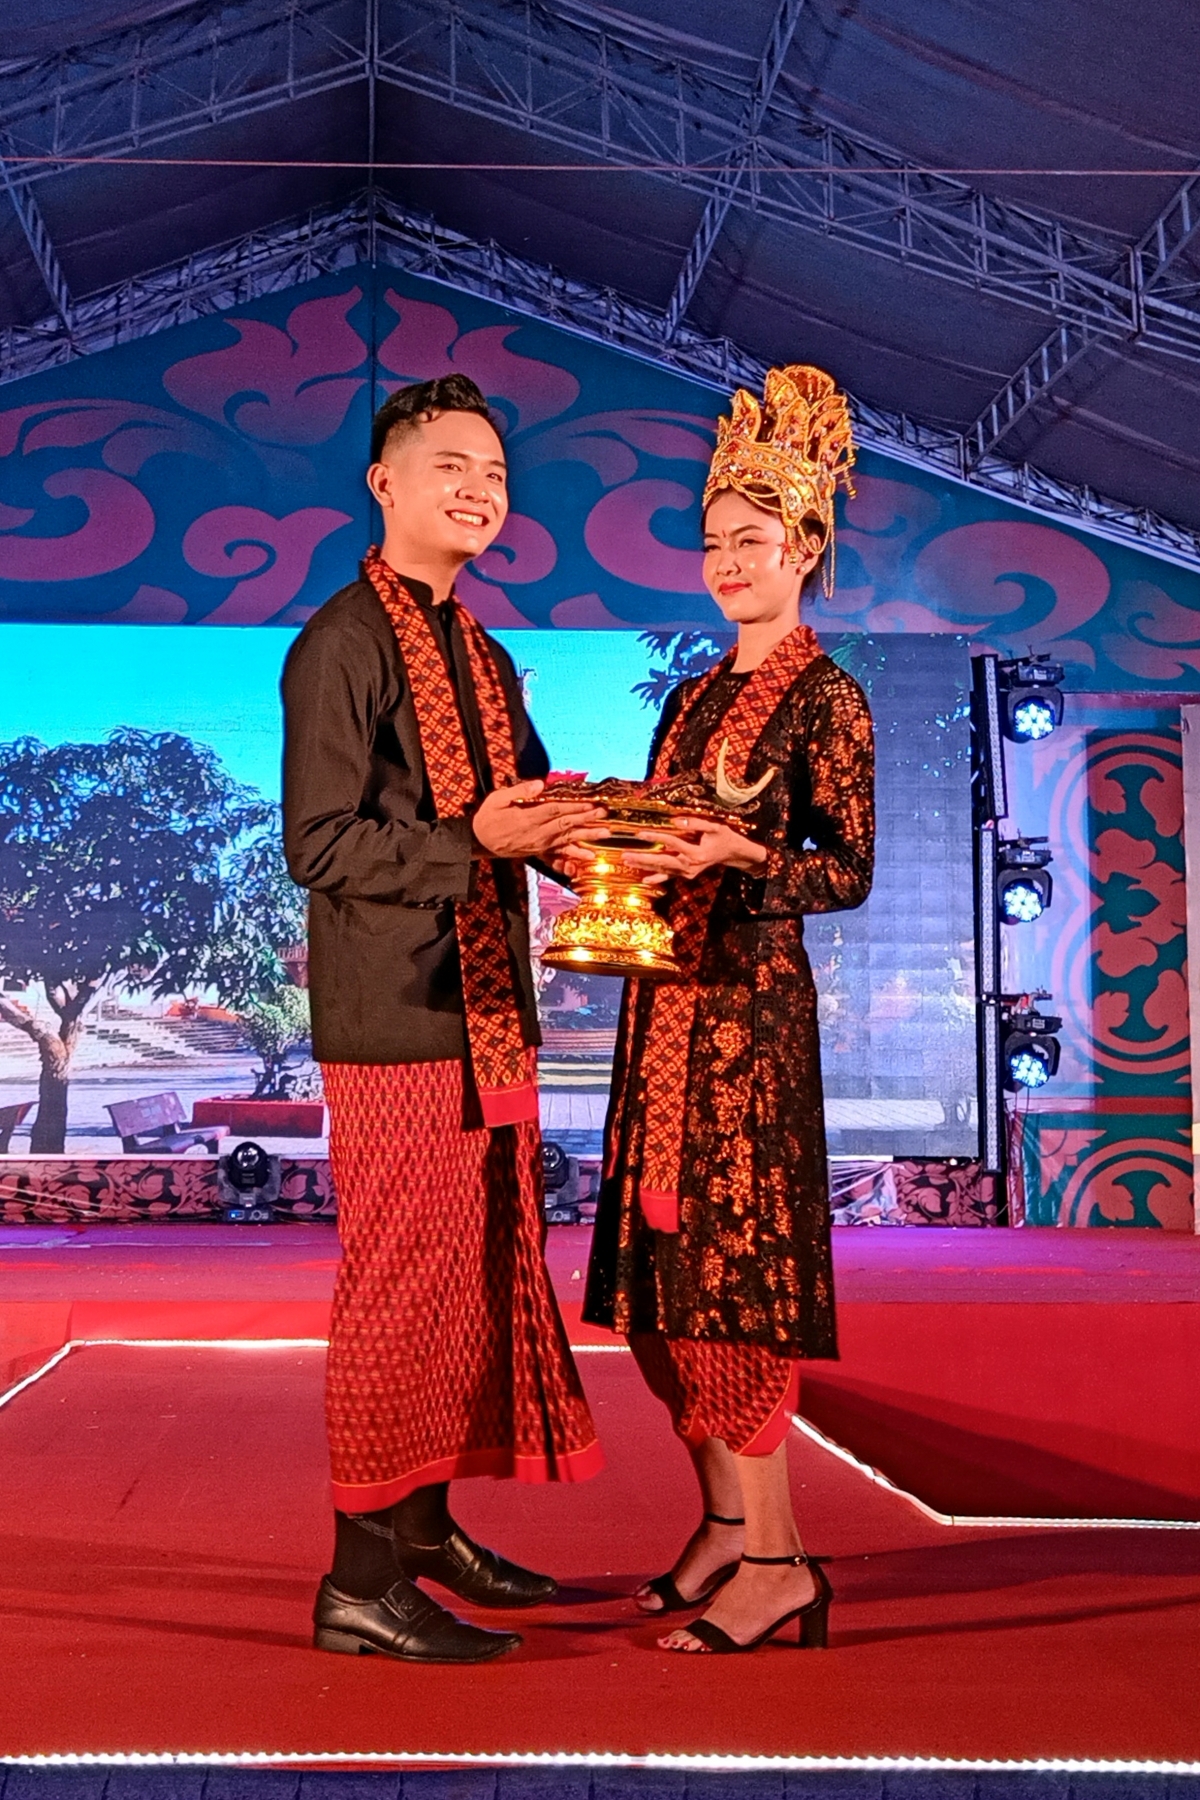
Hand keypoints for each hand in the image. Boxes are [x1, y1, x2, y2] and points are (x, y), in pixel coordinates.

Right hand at [472, 780, 605, 859]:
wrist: (481, 841)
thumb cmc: (489, 818)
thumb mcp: (497, 799)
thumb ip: (519, 791)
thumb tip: (540, 784)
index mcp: (527, 818)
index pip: (555, 811)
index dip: (574, 807)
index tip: (590, 802)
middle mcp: (537, 833)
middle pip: (566, 824)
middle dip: (587, 818)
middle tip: (604, 813)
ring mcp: (541, 844)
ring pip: (568, 839)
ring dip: (587, 835)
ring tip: (605, 833)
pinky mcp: (541, 850)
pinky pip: (561, 853)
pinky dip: (576, 854)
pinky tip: (590, 855)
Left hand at [619, 815, 768, 880]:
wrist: (733, 853)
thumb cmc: (724, 837)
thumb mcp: (714, 827)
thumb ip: (695, 823)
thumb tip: (675, 820)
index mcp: (696, 853)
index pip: (671, 842)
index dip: (655, 836)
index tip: (639, 833)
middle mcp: (690, 866)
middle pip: (662, 860)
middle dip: (643, 858)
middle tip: (625, 855)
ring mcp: (688, 872)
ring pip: (663, 869)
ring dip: (644, 866)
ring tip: (627, 861)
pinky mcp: (686, 874)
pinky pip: (669, 877)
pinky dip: (657, 878)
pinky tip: (644, 880)